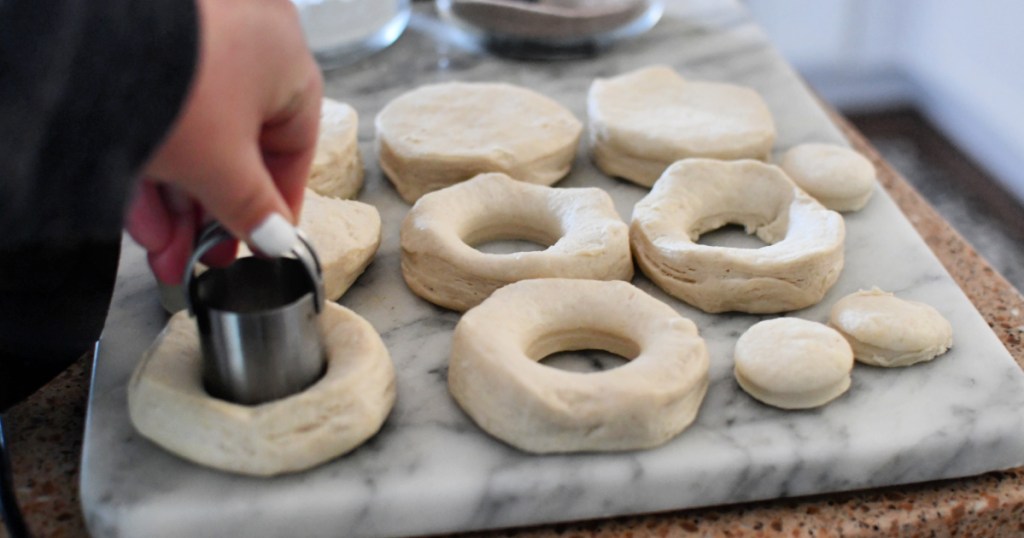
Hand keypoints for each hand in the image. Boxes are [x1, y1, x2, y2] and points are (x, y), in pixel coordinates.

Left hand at [126, 0, 321, 283]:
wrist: (77, 42)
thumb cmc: (177, 88)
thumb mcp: (223, 166)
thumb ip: (253, 209)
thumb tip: (276, 241)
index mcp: (285, 59)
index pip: (294, 145)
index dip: (277, 203)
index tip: (262, 242)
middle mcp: (244, 42)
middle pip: (238, 147)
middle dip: (213, 215)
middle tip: (203, 257)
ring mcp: (190, 45)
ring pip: (195, 138)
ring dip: (179, 204)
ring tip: (165, 254)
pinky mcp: (137, 53)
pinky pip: (157, 120)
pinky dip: (153, 169)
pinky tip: (141, 221)